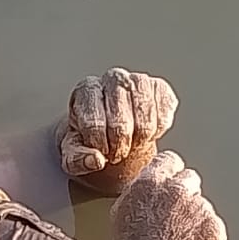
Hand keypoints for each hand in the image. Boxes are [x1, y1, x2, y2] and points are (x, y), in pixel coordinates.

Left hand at [58, 68, 177, 187]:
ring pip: (145, 114)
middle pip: (120, 120)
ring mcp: (138, 80)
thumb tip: (95, 161)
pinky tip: (146, 135)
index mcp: (86, 90)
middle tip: (117, 155)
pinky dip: (158, 130)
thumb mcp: (74, 153)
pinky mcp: (160, 87)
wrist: (110, 132)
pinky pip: (164, 111)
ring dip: (140, 138)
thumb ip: (76, 159)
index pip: (94, 121)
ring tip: (132, 146)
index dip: (98, 145)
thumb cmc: (88, 138)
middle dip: (119, 146)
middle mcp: (112, 79)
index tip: (100, 154)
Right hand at [110, 151, 226, 239]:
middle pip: (190, 180)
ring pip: (202, 208)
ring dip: (195, 220)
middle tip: (175, 217)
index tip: (171, 182)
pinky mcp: (215, 230)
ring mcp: (200, 210)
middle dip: (185, 194)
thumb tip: (152, 184)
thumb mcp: (123, 210)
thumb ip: (141, 190)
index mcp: (152, 181)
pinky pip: (214, 230)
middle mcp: (179, 190)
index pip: (170, 161)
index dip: (170, 173)